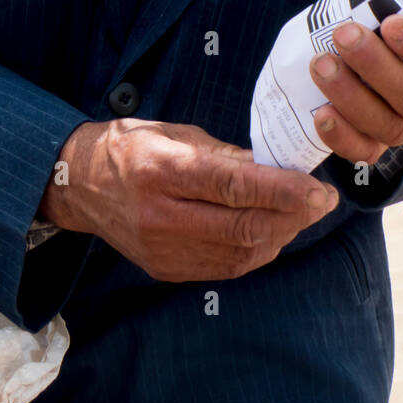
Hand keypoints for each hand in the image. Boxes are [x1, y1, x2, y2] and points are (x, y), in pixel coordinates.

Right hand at [39, 118, 340, 281]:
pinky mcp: (165, 270)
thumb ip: (226, 154)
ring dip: (280, 235)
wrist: (79, 184)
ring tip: (302, 213)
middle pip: (242, 226)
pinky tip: (272, 231)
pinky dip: (256, 251)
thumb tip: (275, 166)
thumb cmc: (131, 147)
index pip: (234, 187)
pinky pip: (224, 268)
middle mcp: (160, 215)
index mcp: (162, 170)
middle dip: (293, 216)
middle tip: (323, 201)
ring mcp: (162, 250)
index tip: (317, 188)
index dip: (282, 190)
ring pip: (239, 254)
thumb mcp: (176, 132)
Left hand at [309, 0, 402, 163]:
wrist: (366, 10)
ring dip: (352, 98)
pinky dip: (342, 138)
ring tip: (321, 64)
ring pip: (391, 127)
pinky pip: (366, 151)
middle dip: (378, 69)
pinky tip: (320, 113)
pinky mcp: (376, 136)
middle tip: (343, 35)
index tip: (390, 24)